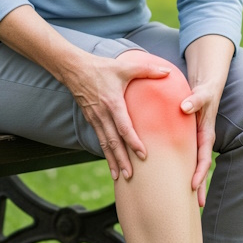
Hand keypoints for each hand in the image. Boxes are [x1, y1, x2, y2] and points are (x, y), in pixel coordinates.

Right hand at [64, 51, 170, 181]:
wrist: (74, 69)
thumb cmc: (102, 67)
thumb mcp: (125, 66)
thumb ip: (147, 69)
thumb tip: (168, 71)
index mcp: (113, 103)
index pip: (124, 127)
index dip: (134, 142)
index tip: (143, 155)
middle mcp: (103, 115)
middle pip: (113, 142)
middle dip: (122, 160)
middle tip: (130, 175)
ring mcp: (95, 119)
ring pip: (105, 144)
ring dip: (112, 161)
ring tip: (120, 176)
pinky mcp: (91, 120)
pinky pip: (99, 140)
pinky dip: (106, 153)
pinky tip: (111, 163)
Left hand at [180, 81, 219, 206]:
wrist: (206, 89)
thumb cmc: (204, 92)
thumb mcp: (201, 94)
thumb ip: (195, 99)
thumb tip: (185, 106)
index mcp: (206, 135)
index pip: (204, 158)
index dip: (200, 173)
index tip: (193, 186)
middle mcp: (201, 142)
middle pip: (201, 169)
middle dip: (200, 187)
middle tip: (197, 207)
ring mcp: (195, 144)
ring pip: (193, 167)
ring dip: (192, 184)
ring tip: (186, 204)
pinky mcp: (188, 142)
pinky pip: (185, 159)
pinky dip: (181, 171)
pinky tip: (172, 182)